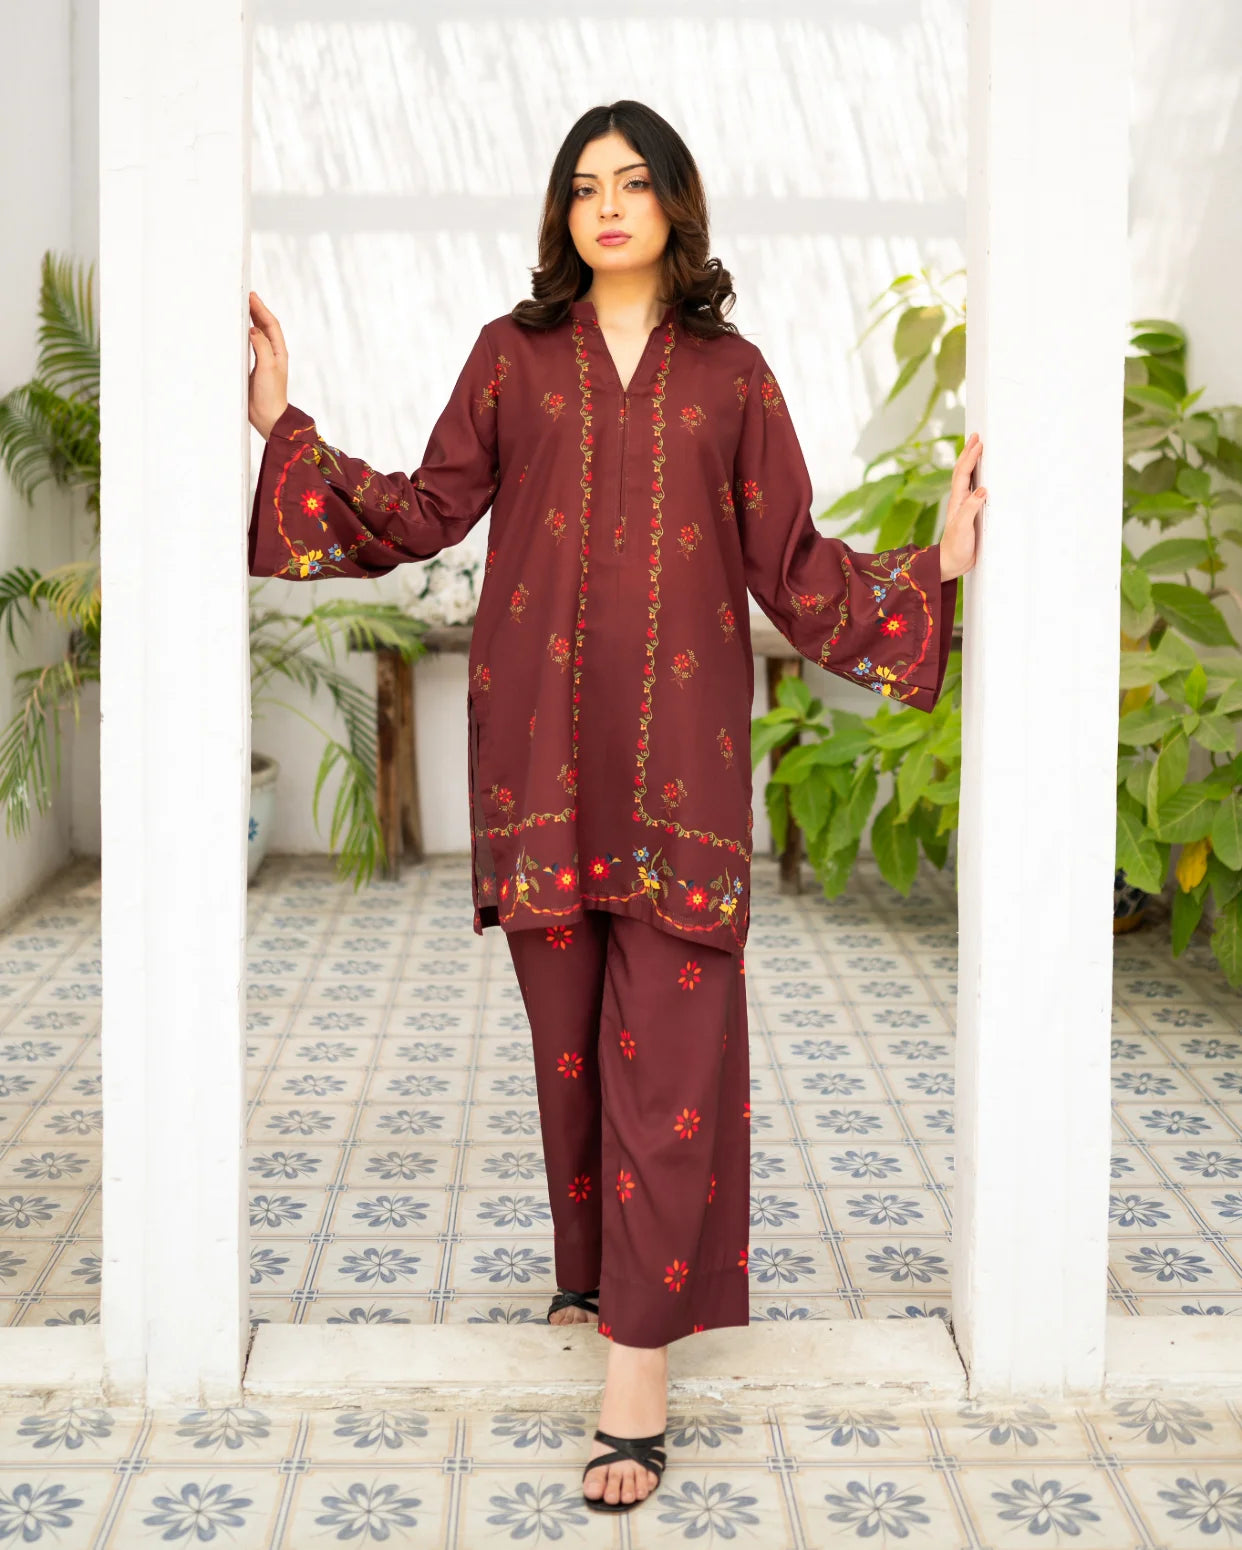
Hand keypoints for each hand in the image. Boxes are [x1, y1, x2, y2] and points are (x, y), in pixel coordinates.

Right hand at [248, 291, 288, 439]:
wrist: (268, 417)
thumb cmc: (270, 395)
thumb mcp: (268, 367)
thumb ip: (262, 347)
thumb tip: (254, 329)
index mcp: (278, 352)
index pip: (271, 325)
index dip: (262, 309)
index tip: (252, 296)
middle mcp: (272, 354)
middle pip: (265, 327)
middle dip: (257, 311)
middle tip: (246, 297)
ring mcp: (263, 361)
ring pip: (257, 335)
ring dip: (251, 321)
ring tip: (242, 308)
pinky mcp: (254, 368)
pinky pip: (249, 347)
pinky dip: (244, 336)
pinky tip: (237, 332)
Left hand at [940, 432, 984, 580]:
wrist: (951, 563)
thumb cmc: (956, 547)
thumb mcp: (962, 528)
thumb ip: (970, 509)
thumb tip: (982, 489)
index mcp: (957, 501)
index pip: (963, 473)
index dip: (970, 457)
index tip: (979, 443)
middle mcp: (959, 500)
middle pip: (962, 471)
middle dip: (968, 452)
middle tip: (975, 436)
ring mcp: (964, 506)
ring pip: (967, 478)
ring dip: (971, 462)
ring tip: (977, 448)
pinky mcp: (970, 513)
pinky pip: (973, 489)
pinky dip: (977, 477)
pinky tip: (983, 476)